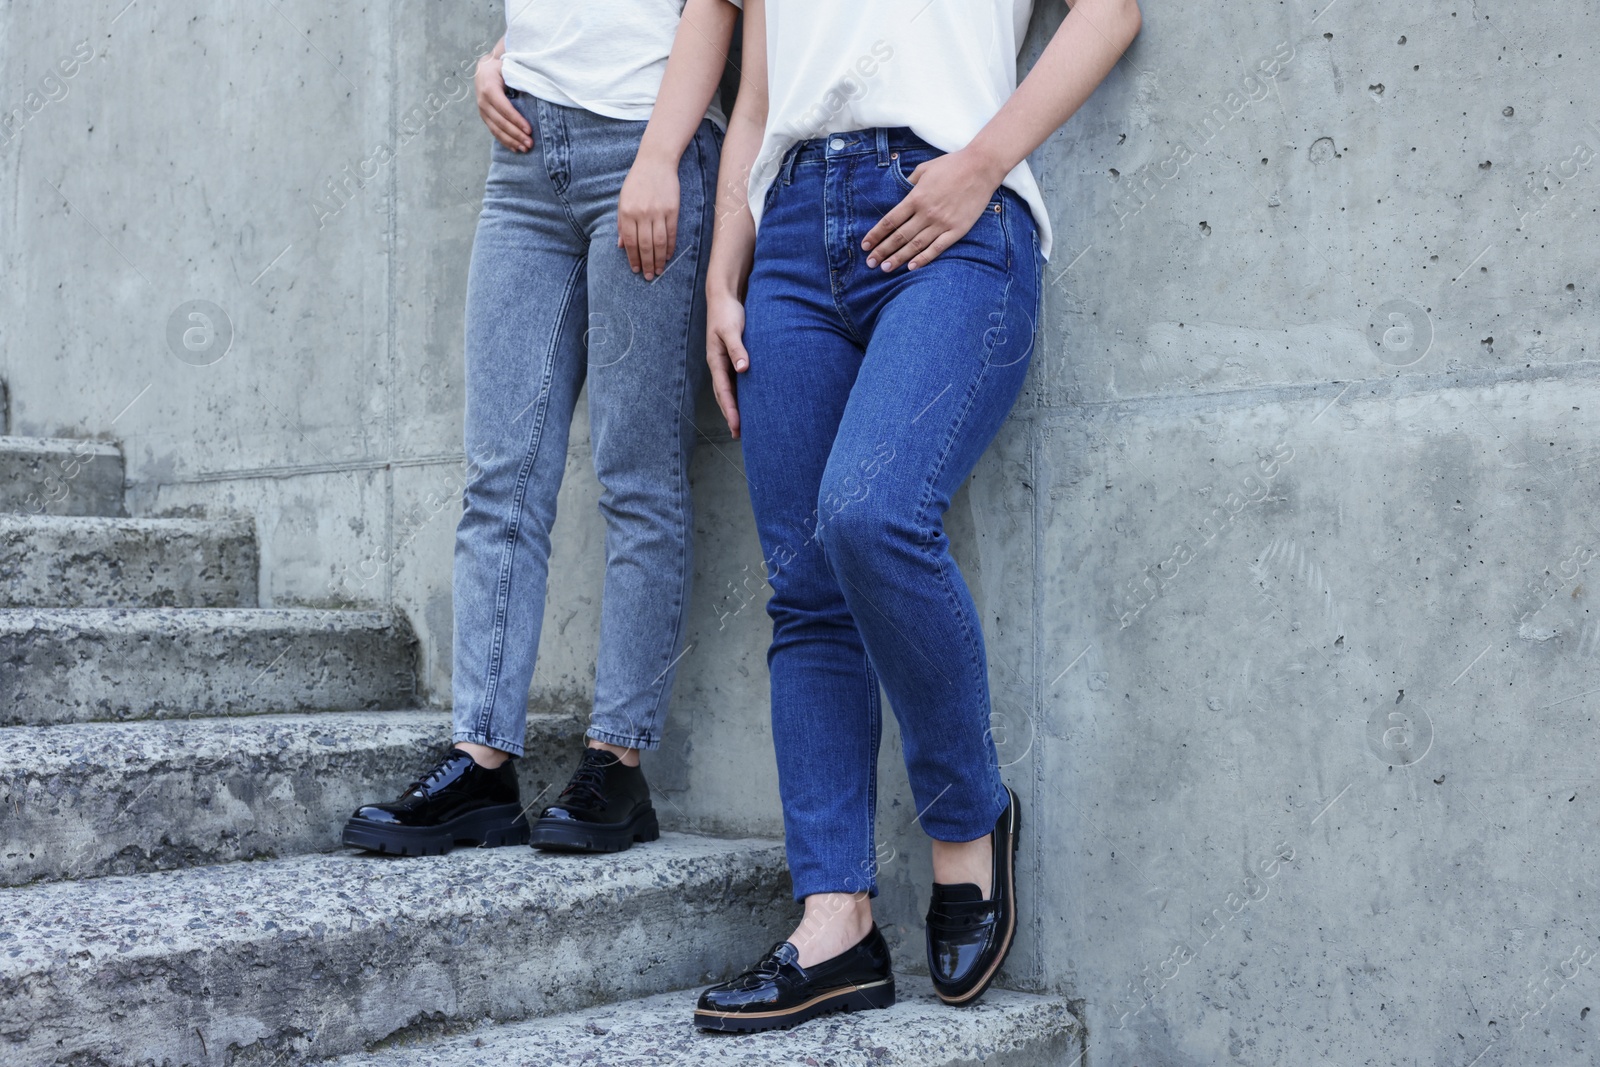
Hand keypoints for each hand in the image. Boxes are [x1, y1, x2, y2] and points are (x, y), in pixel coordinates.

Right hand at [476, 54, 530, 151]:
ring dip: (511, 141)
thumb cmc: (501, 68)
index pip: (504, 108)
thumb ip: (519, 78)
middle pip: (500, 122)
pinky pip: (494, 132)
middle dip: (516, 134)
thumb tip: (535, 89)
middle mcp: (483, 101)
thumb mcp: (508, 68)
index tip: (529, 130)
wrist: (484, 69)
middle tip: (530, 144)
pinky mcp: (485, 117)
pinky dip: (505, 141)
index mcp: (489, 88)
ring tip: (525, 149)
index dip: (517, 120)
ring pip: (496, 130)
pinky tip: (515, 148)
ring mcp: (482, 111)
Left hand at [618, 155, 679, 280]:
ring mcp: (658, 211)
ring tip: (659, 271)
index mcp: (626, 211)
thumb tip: (621, 246)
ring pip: (658, 242)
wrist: (656, 161)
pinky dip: (670, 247)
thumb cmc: (637, 181)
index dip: (632, 258)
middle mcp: (641, 213)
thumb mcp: (623, 200)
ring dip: (659, 259)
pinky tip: (668, 256)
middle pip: (644, 245)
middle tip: (649, 276)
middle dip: (646, 263)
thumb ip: (621, 223)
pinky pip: (671, 233)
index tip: (636, 269)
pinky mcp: (672, 209)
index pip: (629, 241)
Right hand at [706, 289, 747, 437]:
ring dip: (733, 407)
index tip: (736, 425)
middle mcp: (718, 364)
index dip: (730, 409)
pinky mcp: (731, 357)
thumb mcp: (731, 329)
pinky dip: (739, 394)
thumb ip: (737, 348)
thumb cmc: (727, 312)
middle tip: (739, 434)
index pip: (723, 390)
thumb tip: (742, 369)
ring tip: (741, 425)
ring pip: (727, 390)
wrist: (723, 297)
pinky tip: (747, 402)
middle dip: (730, 414)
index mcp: (716, 360)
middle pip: (723, 395)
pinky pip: (734, 381)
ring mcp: (723, 362)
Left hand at [861, 148, 1006, 270]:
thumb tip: (898, 196)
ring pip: (915, 245)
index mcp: (916, 197)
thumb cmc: (952, 165)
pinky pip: (937, 248)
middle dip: (882, 251)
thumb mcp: (924, 169)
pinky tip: (911, 267)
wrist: (981, 167)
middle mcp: (927, 213)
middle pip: (899, 236)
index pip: (890, 221)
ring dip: (899, 258)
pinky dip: (923, 259)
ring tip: (886, 268)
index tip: (865, 245)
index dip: (875, 235)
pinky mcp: (957, 230)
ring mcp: (942, 223)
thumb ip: (909, 184)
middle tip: (871, 263)